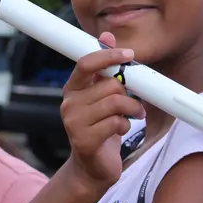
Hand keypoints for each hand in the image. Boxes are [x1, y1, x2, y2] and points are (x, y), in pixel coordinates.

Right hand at [60, 32, 144, 197]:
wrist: (91, 168)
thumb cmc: (99, 128)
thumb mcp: (102, 96)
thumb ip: (104, 68)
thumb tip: (106, 35)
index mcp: (72, 89)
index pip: (86, 63)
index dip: (108, 55)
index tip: (128, 54)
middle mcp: (69, 104)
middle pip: (109, 85)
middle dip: (128, 94)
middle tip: (133, 104)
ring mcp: (74, 123)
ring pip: (116, 103)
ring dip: (132, 110)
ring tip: (133, 116)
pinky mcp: (84, 140)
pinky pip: (116, 122)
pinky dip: (125, 126)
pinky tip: (120, 131)